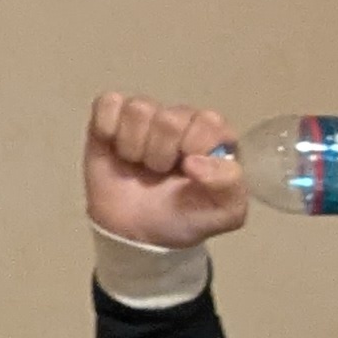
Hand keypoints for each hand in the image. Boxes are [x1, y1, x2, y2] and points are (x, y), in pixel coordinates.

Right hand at [85, 90, 248, 248]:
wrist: (136, 234)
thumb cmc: (184, 217)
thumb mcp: (226, 213)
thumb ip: (229, 186)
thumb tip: (194, 162)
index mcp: (213, 134)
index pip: (209, 122)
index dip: (195, 149)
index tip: (188, 172)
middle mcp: (181, 118)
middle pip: (170, 119)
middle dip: (162, 155)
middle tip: (159, 173)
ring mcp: (146, 114)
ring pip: (138, 110)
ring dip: (135, 147)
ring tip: (139, 166)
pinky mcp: (111, 114)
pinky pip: (108, 103)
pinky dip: (107, 129)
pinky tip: (115, 149)